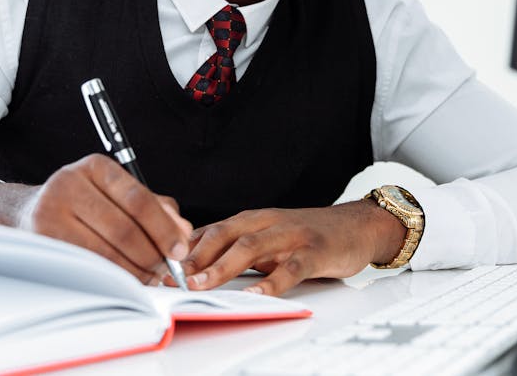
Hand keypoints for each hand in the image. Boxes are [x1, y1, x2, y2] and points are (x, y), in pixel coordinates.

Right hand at [0, 154, 191, 284]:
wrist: (27, 213)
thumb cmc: (84, 204)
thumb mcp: (118, 194)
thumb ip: (156, 208)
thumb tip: (182, 231)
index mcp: (95, 167)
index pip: (138, 200)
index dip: (164, 228)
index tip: (180, 249)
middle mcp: (70, 184)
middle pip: (124, 229)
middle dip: (152, 255)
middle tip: (166, 269)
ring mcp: (50, 213)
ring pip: (107, 253)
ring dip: (135, 271)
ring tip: (149, 277)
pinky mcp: (43, 241)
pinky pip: (88, 266)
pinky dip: (113, 277)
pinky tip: (125, 279)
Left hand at [180, 201, 405, 295]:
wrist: (358, 225)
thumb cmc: (308, 235)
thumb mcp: (266, 237)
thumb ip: (236, 248)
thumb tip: (194, 266)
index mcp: (251, 220)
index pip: (209, 231)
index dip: (182, 249)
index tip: (158, 268)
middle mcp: (267, 223)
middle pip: (223, 235)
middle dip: (194, 257)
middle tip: (173, 278)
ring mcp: (291, 235)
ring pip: (250, 248)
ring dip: (222, 266)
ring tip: (202, 284)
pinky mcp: (315, 251)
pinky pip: (291, 268)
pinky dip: (272, 282)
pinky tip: (258, 295)